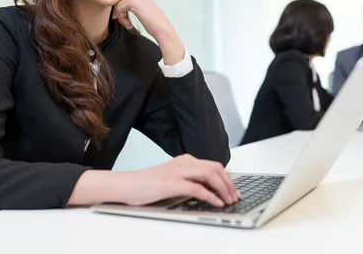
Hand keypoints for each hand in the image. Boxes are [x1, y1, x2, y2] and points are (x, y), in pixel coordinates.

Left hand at [112, 0, 184, 64]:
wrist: (161, 28)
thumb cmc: (153, 21)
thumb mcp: (141, 8)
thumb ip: (130, 3)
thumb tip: (116, 4)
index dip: (121, 9)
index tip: (123, 18)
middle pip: (120, 0)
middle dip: (120, 13)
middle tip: (126, 23)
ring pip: (118, 5)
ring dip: (121, 17)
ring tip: (128, 25)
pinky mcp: (132, 2)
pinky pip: (119, 9)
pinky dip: (122, 19)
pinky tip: (129, 25)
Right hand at [121, 154, 240, 206]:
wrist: (127, 185)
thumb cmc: (147, 185)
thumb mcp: (173, 179)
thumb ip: (189, 180)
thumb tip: (210, 191)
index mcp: (185, 160)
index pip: (213, 165)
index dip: (227, 178)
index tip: (233, 190)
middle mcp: (184, 162)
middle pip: (215, 168)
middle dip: (229, 183)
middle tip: (235, 196)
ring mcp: (178, 171)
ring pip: (209, 175)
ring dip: (223, 188)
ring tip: (229, 200)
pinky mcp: (172, 183)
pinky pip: (197, 188)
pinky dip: (210, 196)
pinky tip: (216, 203)